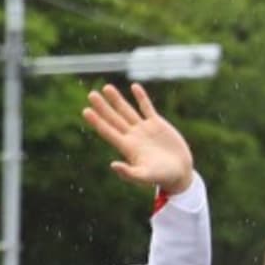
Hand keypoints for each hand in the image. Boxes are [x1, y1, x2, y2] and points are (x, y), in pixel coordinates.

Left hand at [81, 83, 195, 195]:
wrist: (178, 172)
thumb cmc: (160, 177)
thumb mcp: (144, 177)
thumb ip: (129, 173)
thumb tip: (113, 165)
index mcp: (127, 147)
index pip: (108, 131)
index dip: (97, 121)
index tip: (85, 111)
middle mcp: (132, 136)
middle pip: (114, 118)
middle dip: (103, 107)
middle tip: (91, 94)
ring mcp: (144, 129)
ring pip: (127, 111)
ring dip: (117, 99)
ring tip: (106, 88)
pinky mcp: (157, 124)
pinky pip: (147, 107)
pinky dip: (141, 97)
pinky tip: (134, 87)